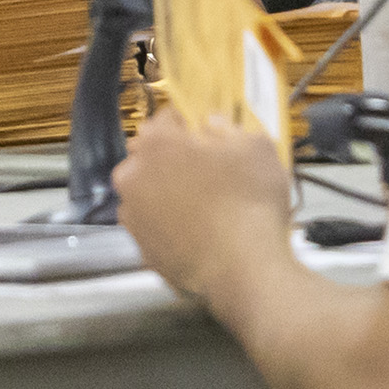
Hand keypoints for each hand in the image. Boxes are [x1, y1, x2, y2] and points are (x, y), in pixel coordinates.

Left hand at [114, 109, 296, 307]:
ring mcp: (133, 217)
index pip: (165, 118)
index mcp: (156, 144)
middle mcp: (133, 177)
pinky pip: (155, 227)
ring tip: (204, 206)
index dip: (188, 123)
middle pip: (150, 156)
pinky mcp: (142, 251)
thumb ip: (226, 127)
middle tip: (207, 171)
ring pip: (148, 193)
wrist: (245, 270)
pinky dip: (170, 226)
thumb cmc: (251, 202)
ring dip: (168, 193)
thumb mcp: (255, 147)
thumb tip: (209, 124)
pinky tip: (198, 232)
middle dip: (172, 158)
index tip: (205, 133)